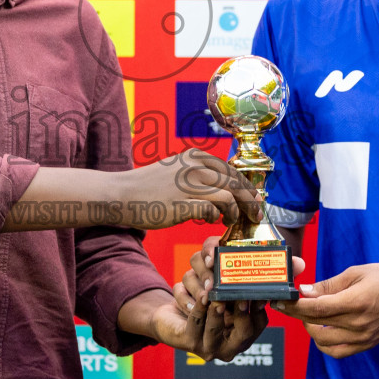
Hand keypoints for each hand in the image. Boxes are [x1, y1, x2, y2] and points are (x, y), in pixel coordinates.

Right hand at [119, 149, 256, 228]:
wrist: (122, 194)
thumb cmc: (148, 187)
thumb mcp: (175, 170)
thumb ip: (197, 174)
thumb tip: (221, 189)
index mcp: (195, 157)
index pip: (231, 170)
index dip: (246, 186)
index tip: (254, 198)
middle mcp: (195, 166)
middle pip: (235, 183)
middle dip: (250, 200)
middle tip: (256, 214)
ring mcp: (190, 184)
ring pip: (229, 197)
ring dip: (235, 211)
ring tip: (232, 221)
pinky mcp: (183, 203)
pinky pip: (212, 210)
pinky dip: (216, 217)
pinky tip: (210, 221)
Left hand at [157, 281, 268, 362]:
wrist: (170, 320)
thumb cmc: (202, 304)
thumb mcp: (221, 296)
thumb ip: (233, 289)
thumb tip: (243, 273)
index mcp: (243, 334)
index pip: (260, 324)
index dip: (261, 310)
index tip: (260, 296)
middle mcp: (230, 346)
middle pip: (244, 332)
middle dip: (242, 314)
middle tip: (241, 299)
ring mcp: (210, 348)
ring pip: (215, 328)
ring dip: (216, 310)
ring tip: (217, 296)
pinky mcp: (190, 343)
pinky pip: (196, 324)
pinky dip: (199, 308)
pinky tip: (202, 297)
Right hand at [177, 235, 306, 311]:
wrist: (229, 310)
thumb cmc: (248, 295)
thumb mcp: (263, 284)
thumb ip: (279, 272)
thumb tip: (299, 264)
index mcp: (224, 253)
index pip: (214, 243)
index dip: (212, 248)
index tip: (214, 257)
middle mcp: (207, 264)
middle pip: (197, 258)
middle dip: (204, 271)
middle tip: (212, 284)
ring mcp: (194, 279)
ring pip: (187, 275)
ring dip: (196, 286)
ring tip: (206, 298)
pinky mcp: (183, 294)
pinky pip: (178, 292)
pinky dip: (184, 299)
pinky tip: (192, 308)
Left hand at [272, 263, 378, 358]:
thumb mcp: (358, 272)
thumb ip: (330, 284)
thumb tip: (305, 291)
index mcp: (355, 302)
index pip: (315, 308)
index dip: (293, 305)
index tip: (279, 299)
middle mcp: (358, 324)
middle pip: (314, 325)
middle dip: (296, 314)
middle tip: (290, 303)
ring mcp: (362, 338)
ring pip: (322, 342)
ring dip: (309, 328)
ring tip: (310, 314)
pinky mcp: (365, 345)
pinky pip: (336, 352)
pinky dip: (324, 343)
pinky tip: (322, 329)